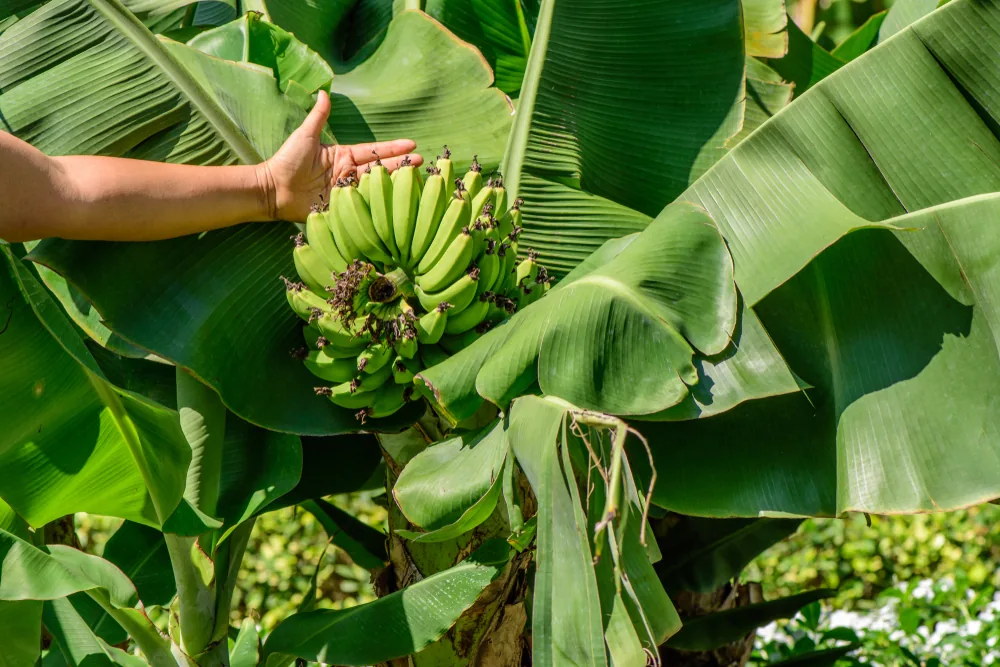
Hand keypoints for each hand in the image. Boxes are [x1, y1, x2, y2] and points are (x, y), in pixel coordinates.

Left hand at [256, 90, 422, 221]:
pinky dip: (378, 204)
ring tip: (415, 181)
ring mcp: (346, 191)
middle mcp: (348, 173)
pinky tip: (394, 204)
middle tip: (422, 162)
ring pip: (375, 186)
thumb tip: (324, 92)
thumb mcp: (305, 136)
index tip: (412, 144)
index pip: (373, 150)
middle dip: (401, 165)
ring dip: (394, 184)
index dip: (393, 148)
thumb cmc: (287, 160)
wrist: (272, 189)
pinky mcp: (341, 208)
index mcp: (343, 156)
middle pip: (380, 168)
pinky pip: (363, 205)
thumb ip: (318, 116)